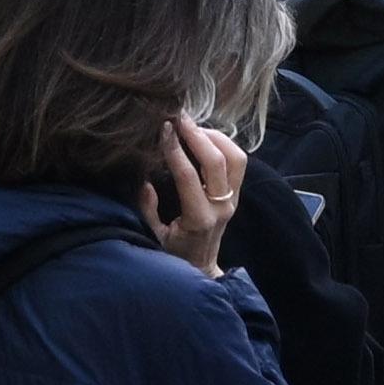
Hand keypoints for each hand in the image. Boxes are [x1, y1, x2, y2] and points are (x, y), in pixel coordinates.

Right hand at [144, 120, 244, 269]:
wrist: (201, 268)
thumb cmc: (174, 254)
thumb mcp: (154, 237)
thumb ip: (148, 210)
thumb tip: (145, 181)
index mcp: (199, 219)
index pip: (188, 176)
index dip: (175, 149)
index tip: (163, 129)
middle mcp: (221, 207)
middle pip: (218, 161)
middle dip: (197, 134)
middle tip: (178, 117)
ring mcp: (233, 200)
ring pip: (236, 157)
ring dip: (215, 136)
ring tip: (192, 126)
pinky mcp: (237, 195)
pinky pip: (238, 162)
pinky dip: (224, 144)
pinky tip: (204, 137)